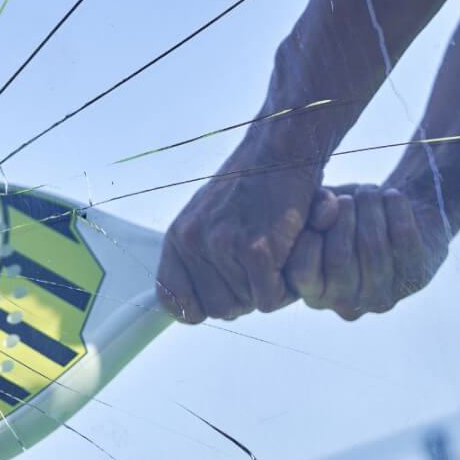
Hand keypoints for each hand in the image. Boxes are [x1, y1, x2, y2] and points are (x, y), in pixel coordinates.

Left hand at [156, 168, 334, 322]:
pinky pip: (270, 299)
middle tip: (261, 266)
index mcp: (178, 237)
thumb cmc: (252, 184)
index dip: (197, 307)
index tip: (218, 297)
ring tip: (277, 252)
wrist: (282, 149)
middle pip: (217, 310)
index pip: (170, 300)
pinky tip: (288, 256)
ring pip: (247, 305)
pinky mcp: (256, 250)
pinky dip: (285, 287)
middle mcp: (193, 243)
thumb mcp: (208, 216)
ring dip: (268, 288)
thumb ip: (198, 255)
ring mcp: (223, 247)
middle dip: (243, 296)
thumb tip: (192, 307)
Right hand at [284, 183, 447, 319]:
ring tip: (368, 191)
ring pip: (372, 246)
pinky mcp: (415, 278)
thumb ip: (309, 211)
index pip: (303, 273)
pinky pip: (403, 238)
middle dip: (343, 216)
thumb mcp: (317, 212)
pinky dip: (396, 209)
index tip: (319, 213)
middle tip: (347, 197)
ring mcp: (382, 297)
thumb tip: (328, 212)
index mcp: (313, 294)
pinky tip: (391, 196)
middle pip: (339, 257)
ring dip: (369, 208)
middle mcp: (345, 305)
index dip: (309, 236)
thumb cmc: (345, 217)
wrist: (397, 218)